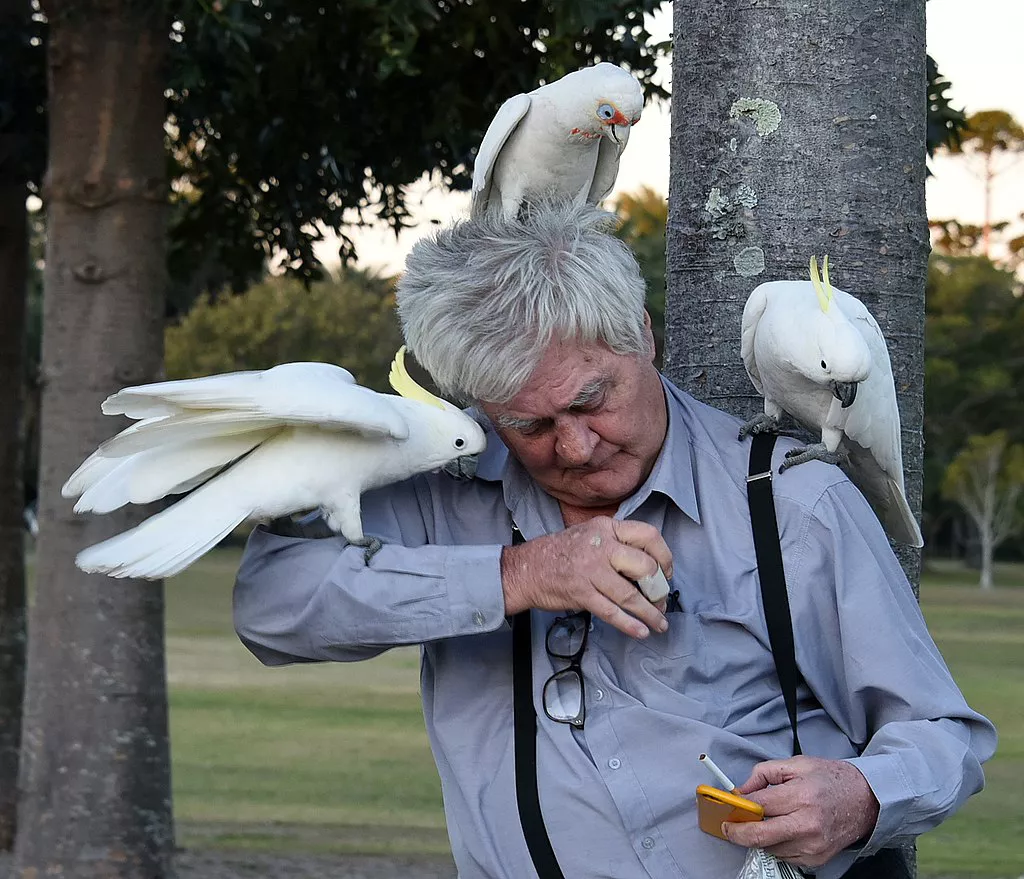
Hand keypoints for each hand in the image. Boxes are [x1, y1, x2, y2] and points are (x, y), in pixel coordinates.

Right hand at [500, 517, 671, 638]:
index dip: (664, 556)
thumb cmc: (560, 553)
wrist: (525, 569)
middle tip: (660, 600)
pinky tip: (641, 631)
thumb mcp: (590, 534)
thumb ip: (618, 543)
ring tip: (659, 623)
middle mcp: (600, 546)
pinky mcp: (581, 593)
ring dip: (650, 613)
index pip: (648, 535)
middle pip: (644, 566)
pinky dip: (630, 624)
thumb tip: (651, 566)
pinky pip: (612, 612)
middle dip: (658, 589)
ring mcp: (590, 571)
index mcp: (606, 527)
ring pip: (630, 595)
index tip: (666, 572)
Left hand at [722, 756, 878, 868]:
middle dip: (738, 833)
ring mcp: (812, 845)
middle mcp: (807, 824)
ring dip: (760, 838)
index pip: (759, 806)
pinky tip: (781, 831)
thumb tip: (741, 790)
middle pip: (760, 835)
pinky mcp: (816, 859)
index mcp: (801, 796)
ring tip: (762, 823)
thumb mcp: (796, 764)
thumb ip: (764, 773)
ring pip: (770, 848)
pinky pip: (785, 857)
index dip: (739, 808)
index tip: (727, 809)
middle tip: (728, 828)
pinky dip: (776, 846)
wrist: (865, 800)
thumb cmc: (830, 779)